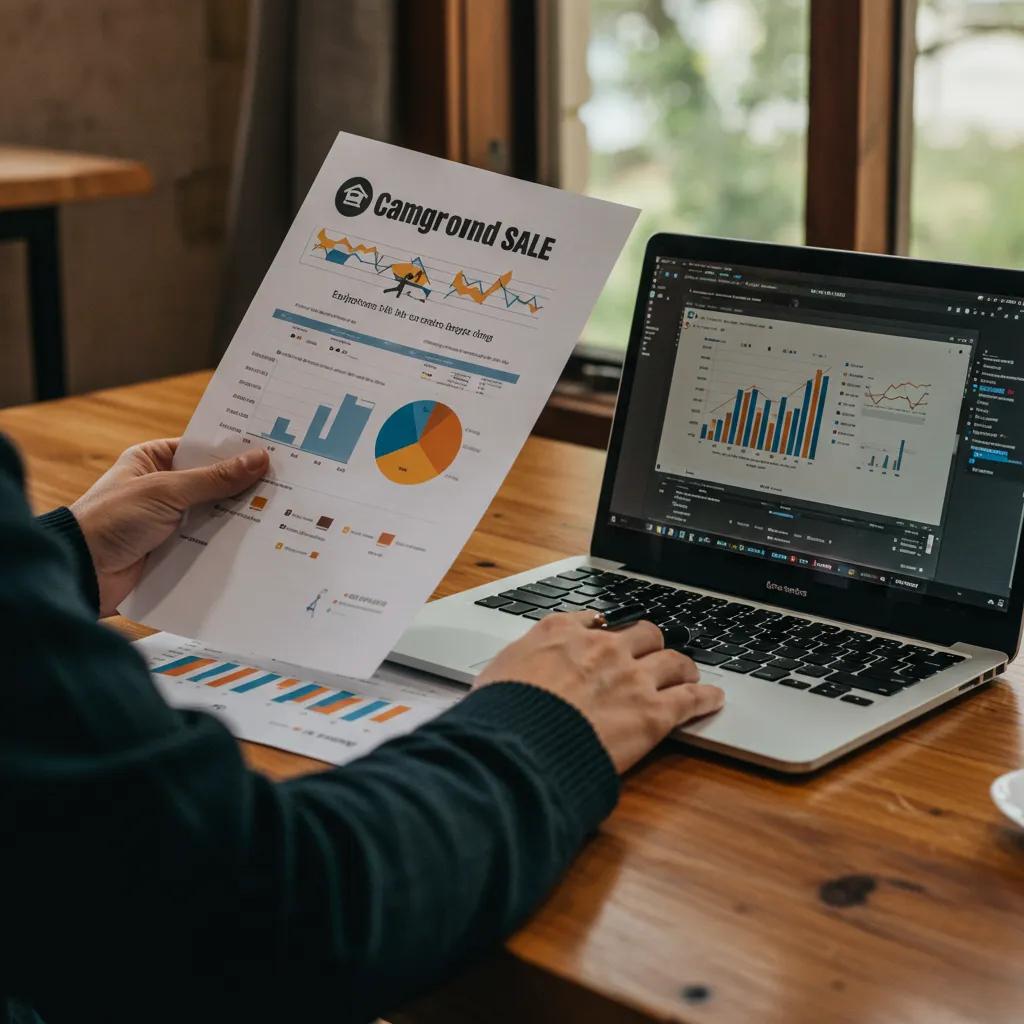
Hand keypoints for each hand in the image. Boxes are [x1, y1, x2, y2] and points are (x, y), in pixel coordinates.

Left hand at [70, 439, 269, 616]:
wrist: (81, 573)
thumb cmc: (109, 520)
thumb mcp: (166, 491)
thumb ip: (214, 478)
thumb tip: (257, 460)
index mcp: (153, 461)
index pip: (202, 448)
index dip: (234, 449)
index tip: (271, 449)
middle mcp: (163, 488)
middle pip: (214, 483)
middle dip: (244, 486)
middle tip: (286, 482)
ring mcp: (170, 521)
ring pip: (215, 514)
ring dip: (240, 517)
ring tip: (281, 512)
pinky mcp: (174, 550)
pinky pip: (209, 543)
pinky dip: (229, 544)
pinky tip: (259, 542)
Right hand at [475, 612, 723, 772]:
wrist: (522, 742)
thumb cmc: (503, 712)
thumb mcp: (497, 671)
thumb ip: (518, 662)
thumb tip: (516, 669)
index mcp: (561, 632)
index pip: (591, 620)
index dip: (603, 630)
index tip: (606, 634)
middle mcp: (602, 647)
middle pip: (642, 633)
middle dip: (649, 643)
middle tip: (653, 653)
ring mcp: (631, 677)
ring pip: (673, 660)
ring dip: (683, 666)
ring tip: (689, 672)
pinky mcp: (653, 713)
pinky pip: (690, 699)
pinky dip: (705, 698)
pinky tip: (714, 698)